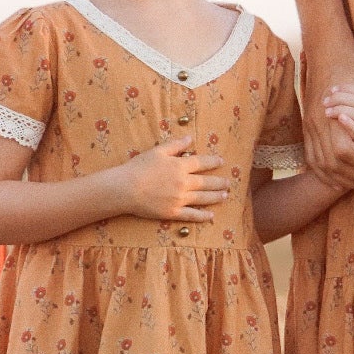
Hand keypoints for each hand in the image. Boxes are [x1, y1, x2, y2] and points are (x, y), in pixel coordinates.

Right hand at [116, 139, 230, 221]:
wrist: (125, 188)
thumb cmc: (139, 167)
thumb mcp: (157, 151)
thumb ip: (175, 145)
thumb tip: (190, 138)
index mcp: (180, 166)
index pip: (201, 163)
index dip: (213, 162)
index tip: (222, 162)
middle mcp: (183, 182)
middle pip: (206, 182)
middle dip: (219, 182)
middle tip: (228, 183)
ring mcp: (179, 199)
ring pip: (202, 198)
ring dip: (215, 197)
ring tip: (225, 196)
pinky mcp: (173, 212)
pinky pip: (191, 215)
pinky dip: (202, 216)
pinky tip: (211, 216)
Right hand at [302, 38, 353, 186]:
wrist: (328, 48)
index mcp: (334, 114)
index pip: (344, 152)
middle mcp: (317, 124)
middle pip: (331, 164)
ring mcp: (309, 125)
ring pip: (319, 164)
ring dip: (339, 178)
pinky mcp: (307, 125)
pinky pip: (311, 156)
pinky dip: (323, 172)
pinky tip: (338, 177)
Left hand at [322, 82, 353, 142]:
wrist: (350, 155)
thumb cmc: (345, 130)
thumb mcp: (347, 111)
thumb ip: (346, 102)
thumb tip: (334, 90)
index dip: (349, 88)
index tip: (332, 89)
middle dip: (342, 98)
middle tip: (325, 102)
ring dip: (342, 109)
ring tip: (327, 112)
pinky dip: (349, 124)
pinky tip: (339, 119)